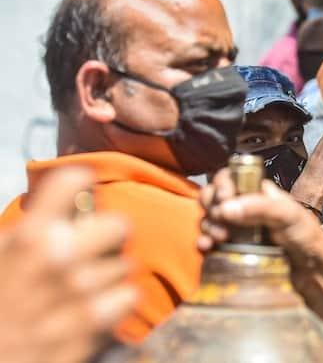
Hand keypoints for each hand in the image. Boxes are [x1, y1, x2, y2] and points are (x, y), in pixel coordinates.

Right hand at [0, 168, 135, 362]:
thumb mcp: (1, 255)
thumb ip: (34, 228)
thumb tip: (74, 198)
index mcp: (31, 236)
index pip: (75, 180)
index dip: (81, 186)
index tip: (81, 198)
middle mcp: (60, 257)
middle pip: (120, 224)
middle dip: (108, 237)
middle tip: (93, 250)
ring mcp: (82, 292)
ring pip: (126, 265)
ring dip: (110, 275)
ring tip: (82, 289)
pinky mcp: (97, 324)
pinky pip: (130, 296)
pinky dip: (117, 303)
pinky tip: (94, 310)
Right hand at [199, 171, 322, 266]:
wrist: (313, 275)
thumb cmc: (308, 240)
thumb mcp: (290, 215)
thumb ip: (260, 207)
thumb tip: (225, 207)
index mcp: (260, 194)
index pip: (231, 177)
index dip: (223, 184)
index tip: (225, 197)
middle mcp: (246, 209)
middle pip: (214, 197)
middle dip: (212, 205)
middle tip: (221, 219)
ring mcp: (237, 230)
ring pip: (209, 219)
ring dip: (207, 225)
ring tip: (220, 236)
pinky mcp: (231, 251)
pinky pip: (209, 242)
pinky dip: (203, 242)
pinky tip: (207, 247)